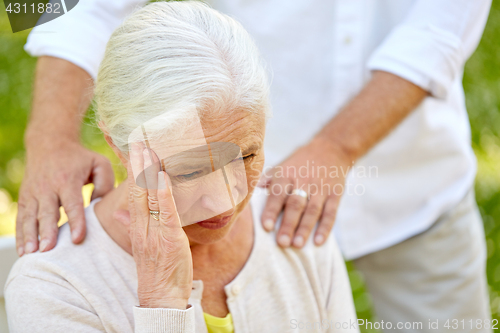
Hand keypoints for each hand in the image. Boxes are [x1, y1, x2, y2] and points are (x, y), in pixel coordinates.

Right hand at [16, 139, 113, 254]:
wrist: (49, 143)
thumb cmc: (80, 158)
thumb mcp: (99, 163)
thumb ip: (105, 183)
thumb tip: (102, 206)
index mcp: (68, 179)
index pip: (72, 203)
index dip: (75, 221)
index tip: (77, 238)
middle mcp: (48, 187)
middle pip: (47, 212)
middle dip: (47, 232)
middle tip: (49, 250)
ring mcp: (33, 193)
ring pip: (30, 217)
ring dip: (30, 236)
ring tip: (32, 254)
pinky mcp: (25, 198)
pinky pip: (22, 218)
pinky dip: (21, 235)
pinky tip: (23, 251)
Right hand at [127, 143, 192, 308]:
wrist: (160, 297)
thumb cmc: (157, 269)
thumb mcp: (143, 244)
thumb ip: (132, 225)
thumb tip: (120, 212)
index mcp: (137, 225)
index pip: (132, 191)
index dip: (131, 169)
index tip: (130, 149)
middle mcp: (142, 225)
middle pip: (137, 188)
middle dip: (137, 163)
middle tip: (137, 138)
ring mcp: (153, 232)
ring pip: (149, 196)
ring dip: (148, 171)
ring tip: (148, 148)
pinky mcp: (168, 239)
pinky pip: (165, 212)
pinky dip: (164, 193)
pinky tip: (163, 176)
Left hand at [259, 137, 352, 247]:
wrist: (331, 149)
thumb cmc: (298, 163)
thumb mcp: (281, 166)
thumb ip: (265, 181)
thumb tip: (246, 193)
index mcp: (286, 174)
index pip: (278, 193)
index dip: (271, 210)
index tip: (266, 227)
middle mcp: (303, 181)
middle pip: (296, 204)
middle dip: (288, 224)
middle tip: (282, 243)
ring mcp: (321, 188)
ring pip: (313, 210)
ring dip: (305, 228)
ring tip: (297, 245)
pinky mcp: (335, 194)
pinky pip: (331, 212)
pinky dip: (325, 228)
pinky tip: (319, 242)